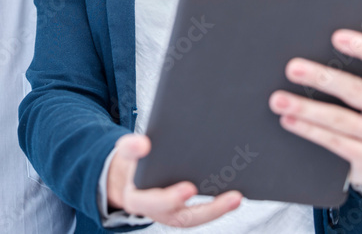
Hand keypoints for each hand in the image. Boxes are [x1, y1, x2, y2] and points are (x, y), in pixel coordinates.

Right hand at [106, 134, 242, 227]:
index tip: (190, 189)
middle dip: (207, 208)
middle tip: (230, 197)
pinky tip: (234, 194)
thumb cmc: (131, 164)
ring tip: (237, 196)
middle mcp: (157, 212)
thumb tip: (143, 143)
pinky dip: (217, 205)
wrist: (128, 178)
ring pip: (196, 217)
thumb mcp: (124, 151)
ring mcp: (172, 213)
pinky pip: (201, 212)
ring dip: (218, 209)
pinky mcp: (183, 211)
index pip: (153, 202)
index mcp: (138, 199)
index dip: (171, 198)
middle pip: (182, 216)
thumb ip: (130, 147)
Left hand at [269, 29, 361, 184]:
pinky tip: (288, 120)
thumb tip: (312, 52)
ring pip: (340, 120)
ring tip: (278, 100)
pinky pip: (336, 143)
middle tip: (291, 68)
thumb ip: (356, 72)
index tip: (336, 36)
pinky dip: (309, 130)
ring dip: (305, 108)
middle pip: (357, 91)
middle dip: (321, 78)